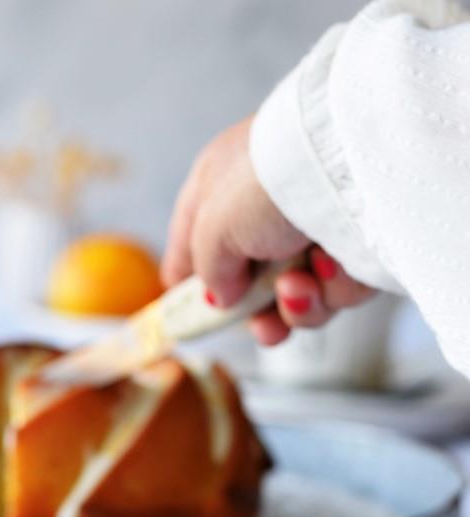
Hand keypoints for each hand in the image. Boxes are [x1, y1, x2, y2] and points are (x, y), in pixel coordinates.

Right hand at [162, 116, 373, 344]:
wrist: (347, 163)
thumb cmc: (267, 183)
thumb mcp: (212, 229)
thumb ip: (206, 270)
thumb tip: (220, 297)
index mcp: (221, 187)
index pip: (193, 241)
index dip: (190, 282)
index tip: (189, 318)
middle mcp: (266, 208)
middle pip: (254, 287)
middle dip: (262, 314)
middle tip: (265, 322)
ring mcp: (313, 227)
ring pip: (300, 298)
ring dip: (299, 303)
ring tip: (302, 284)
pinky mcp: (357, 244)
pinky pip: (340, 289)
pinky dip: (336, 286)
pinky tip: (334, 264)